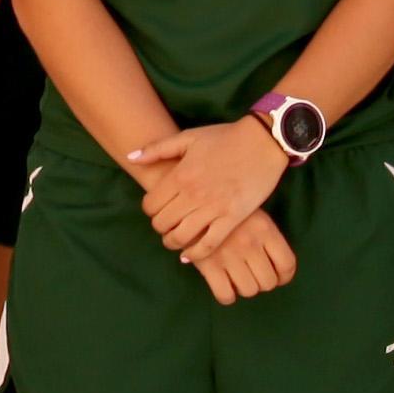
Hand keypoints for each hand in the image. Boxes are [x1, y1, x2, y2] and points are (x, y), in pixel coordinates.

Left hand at [123, 116, 289, 258]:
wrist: (262, 142)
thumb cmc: (225, 137)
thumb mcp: (188, 137)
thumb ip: (157, 149)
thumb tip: (130, 158)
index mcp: (180, 175)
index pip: (150, 205)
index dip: (149, 209)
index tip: (156, 209)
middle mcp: (193, 195)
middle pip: (162, 223)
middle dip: (160, 226)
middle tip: (166, 224)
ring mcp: (213, 208)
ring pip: (181, 237)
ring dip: (173, 242)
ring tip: (175, 239)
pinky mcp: (232, 218)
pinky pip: (208, 244)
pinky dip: (195, 254)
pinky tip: (190, 255)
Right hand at [192, 212, 296, 301]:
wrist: (190, 202)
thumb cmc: (225, 207)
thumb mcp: (251, 212)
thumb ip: (265, 237)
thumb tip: (277, 269)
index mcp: (265, 229)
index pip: (287, 264)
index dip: (284, 277)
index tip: (277, 278)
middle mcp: (250, 244)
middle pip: (268, 282)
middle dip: (262, 283)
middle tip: (253, 276)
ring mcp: (230, 256)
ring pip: (249, 290)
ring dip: (244, 288)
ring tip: (237, 278)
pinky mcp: (209, 266)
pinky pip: (225, 295)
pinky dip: (227, 296)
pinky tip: (224, 287)